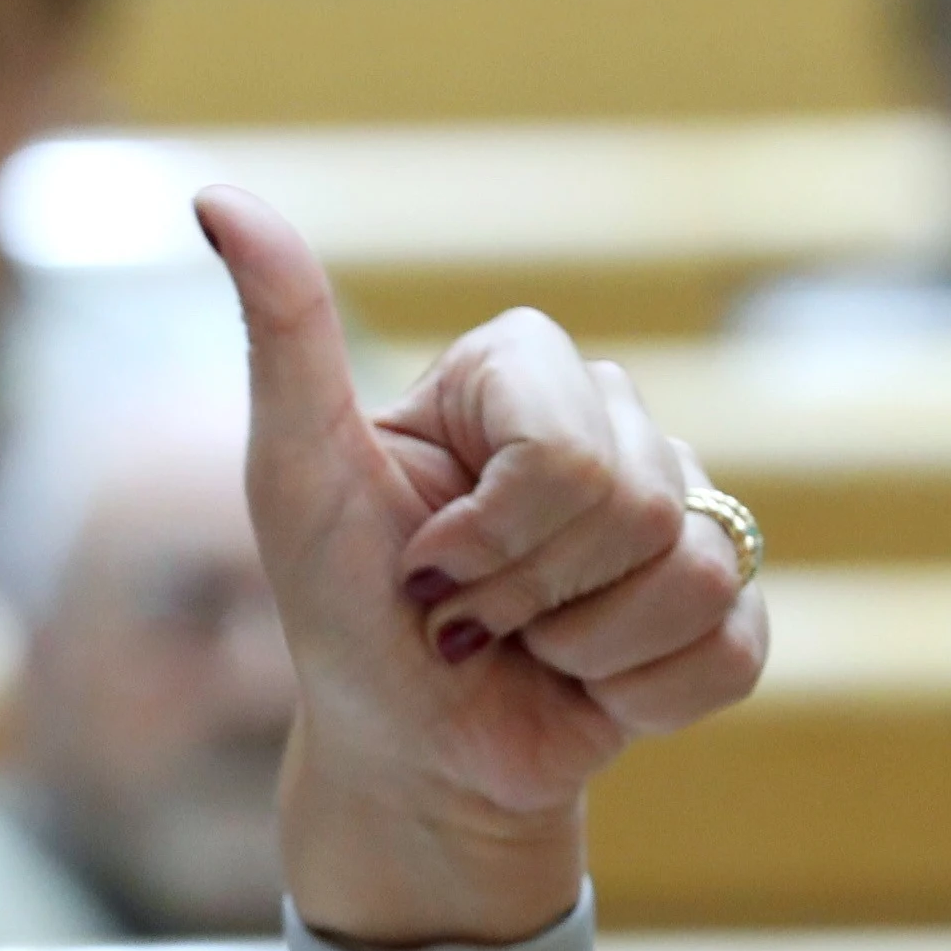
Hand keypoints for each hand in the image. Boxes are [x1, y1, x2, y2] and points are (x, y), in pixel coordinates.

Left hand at [201, 186, 766, 939]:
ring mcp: (682, 508)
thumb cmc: (340, 610)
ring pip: (694, 573)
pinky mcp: (727, 605)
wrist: (405, 752)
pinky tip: (587, 684)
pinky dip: (642, 695)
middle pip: (635, 505)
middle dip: (528, 595)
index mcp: (518, 367)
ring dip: (582, 647)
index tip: (422, 566)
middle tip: (468, 617)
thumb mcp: (293, 475)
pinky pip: (733, 645)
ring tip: (524, 644)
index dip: (495, 535)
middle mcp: (609, 419)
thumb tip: (216, 198)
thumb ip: (280, 333)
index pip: (565, 446)